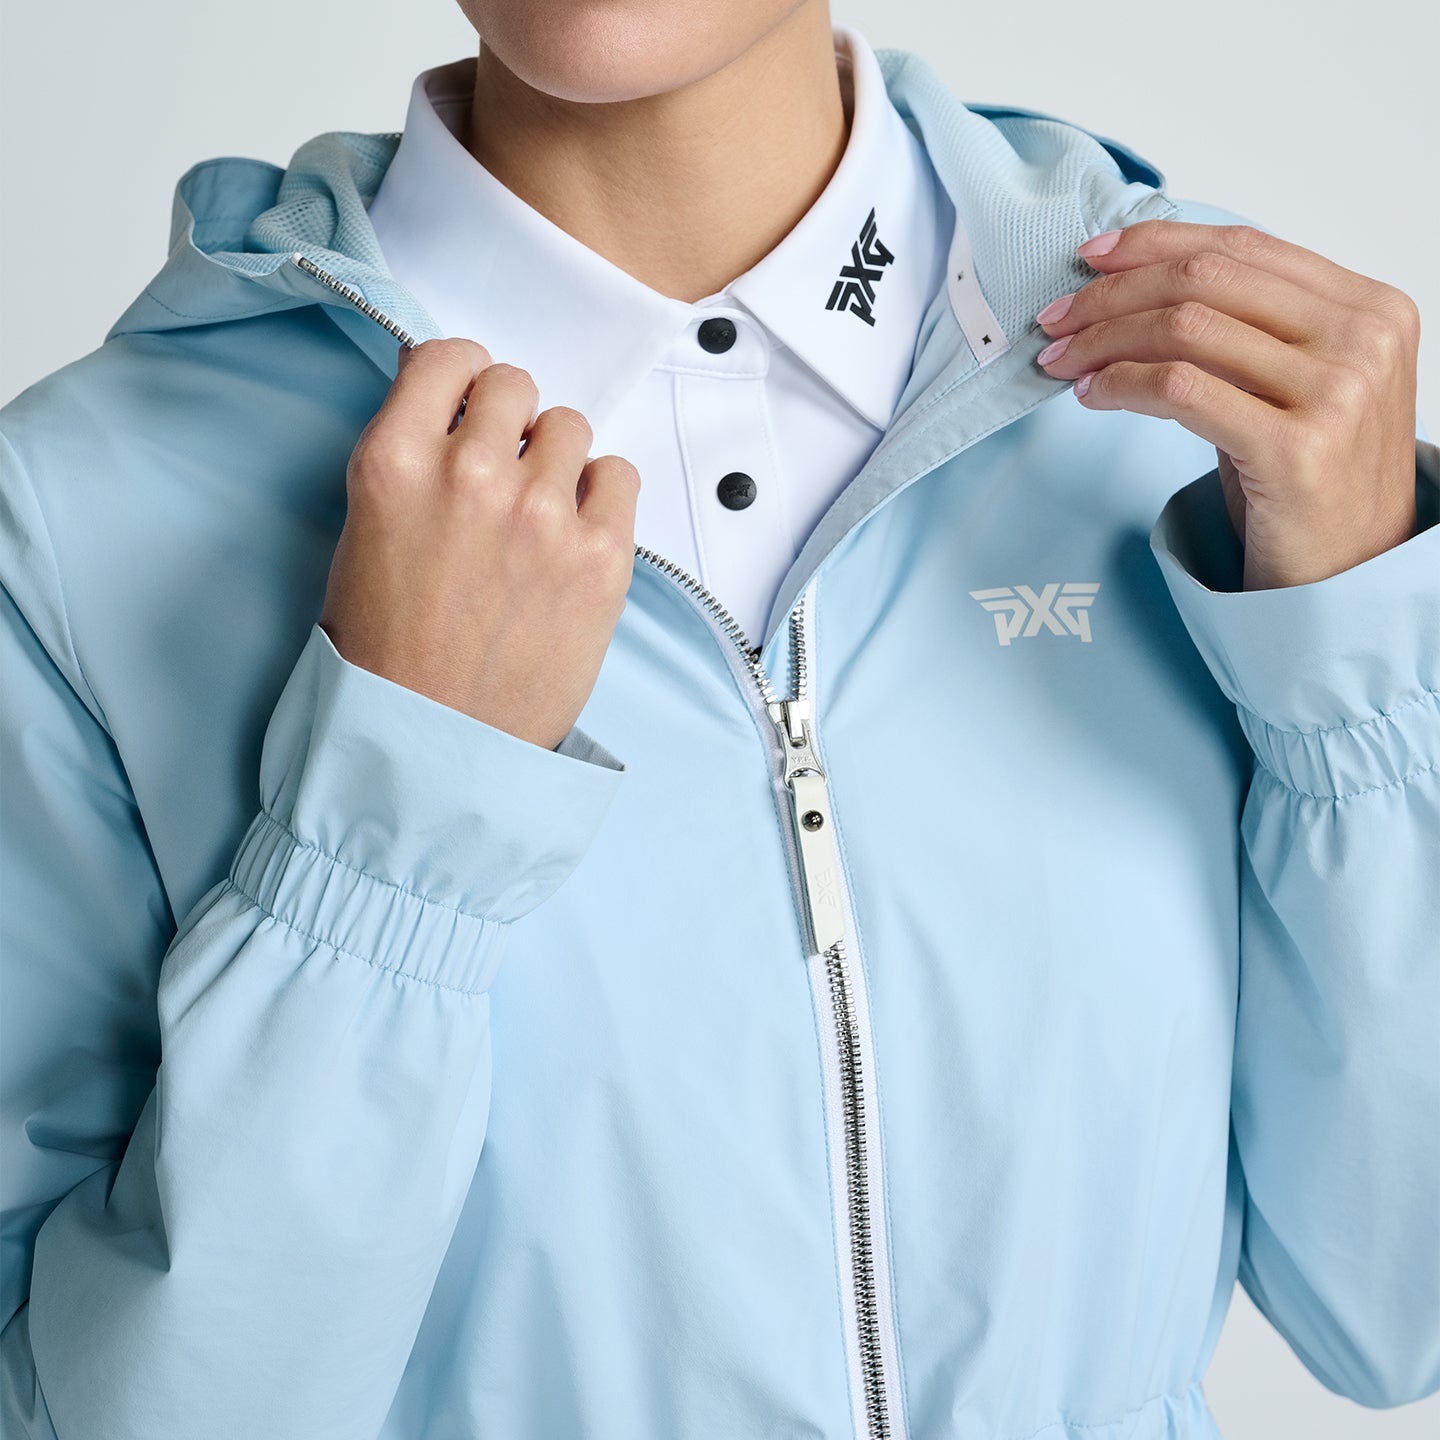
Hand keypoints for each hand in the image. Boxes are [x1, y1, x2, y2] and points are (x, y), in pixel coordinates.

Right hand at [320, 338, 640, 750]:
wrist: (434, 745)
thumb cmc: (389, 652)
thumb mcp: (367, 533)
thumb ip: (411, 456)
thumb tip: (452, 396)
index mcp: (396, 462)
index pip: (449, 357)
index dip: (462, 379)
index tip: (469, 405)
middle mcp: (471, 475)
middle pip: (515, 385)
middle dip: (509, 421)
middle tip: (503, 473)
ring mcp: (542, 514)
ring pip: (570, 427)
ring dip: (555, 461)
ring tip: (536, 519)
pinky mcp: (601, 556)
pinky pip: (620, 474)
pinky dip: (601, 497)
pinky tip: (574, 538)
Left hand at [1033, 219, 1420, 589]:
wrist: (1347, 573)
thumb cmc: (1308, 482)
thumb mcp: (1291, 385)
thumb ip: (1244, 331)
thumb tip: (1137, 287)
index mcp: (1369, 306)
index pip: (1243, 246)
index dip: (1155, 244)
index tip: (1091, 259)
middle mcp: (1363, 338)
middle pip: (1207, 280)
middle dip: (1114, 294)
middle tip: (1057, 319)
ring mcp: (1337, 392)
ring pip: (1187, 328)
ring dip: (1104, 340)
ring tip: (1062, 361)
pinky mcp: (1296, 449)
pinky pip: (1181, 390)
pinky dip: (1122, 384)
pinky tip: (1093, 395)